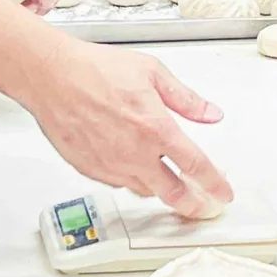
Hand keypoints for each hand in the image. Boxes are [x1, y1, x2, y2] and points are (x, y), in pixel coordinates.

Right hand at [19, 36, 234, 217]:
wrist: (53, 78)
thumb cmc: (96, 69)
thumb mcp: (152, 72)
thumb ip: (185, 99)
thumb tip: (211, 114)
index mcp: (156, 128)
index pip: (195, 165)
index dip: (215, 183)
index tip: (224, 192)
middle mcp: (135, 154)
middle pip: (173, 193)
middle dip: (193, 204)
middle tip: (204, 206)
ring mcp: (111, 166)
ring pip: (145, 191)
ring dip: (161, 191)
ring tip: (170, 185)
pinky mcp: (90, 170)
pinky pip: (119, 184)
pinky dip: (132, 180)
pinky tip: (135, 169)